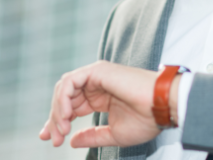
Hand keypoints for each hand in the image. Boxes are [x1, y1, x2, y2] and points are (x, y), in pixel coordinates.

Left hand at [38, 60, 162, 147]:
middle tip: (53, 139)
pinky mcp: (97, 71)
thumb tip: (72, 141)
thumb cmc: (146, 120)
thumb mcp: (113, 134)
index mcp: (100, 97)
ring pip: (64, 89)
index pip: (72, 106)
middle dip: (55, 119)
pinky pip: (70, 82)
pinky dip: (63, 99)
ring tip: (62, 129)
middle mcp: (96, 84)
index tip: (51, 139)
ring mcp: (96, 76)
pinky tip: (67, 116)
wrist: (161, 107)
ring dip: (58, 110)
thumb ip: (92, 137)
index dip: (58, 121)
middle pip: (65, 98)